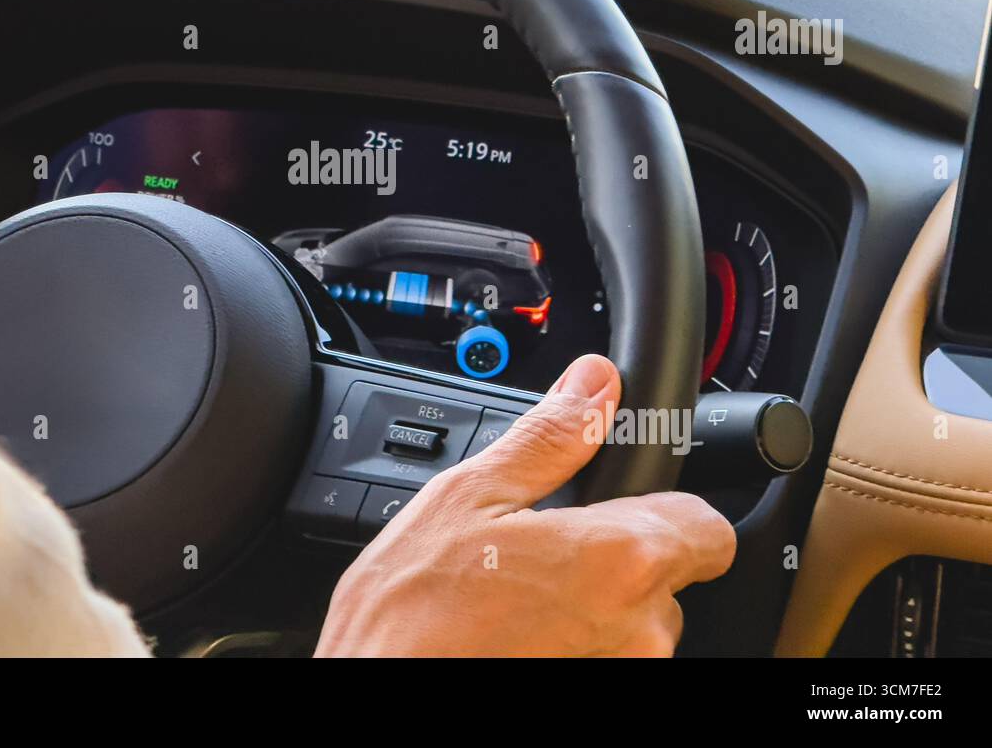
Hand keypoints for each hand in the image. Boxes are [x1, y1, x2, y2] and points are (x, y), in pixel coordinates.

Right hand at [315, 354, 735, 656]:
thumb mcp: (468, 496)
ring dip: (589, 609)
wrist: (376, 691)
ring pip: (632, 628)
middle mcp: (640, 632)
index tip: (618, 502)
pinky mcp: (598, 698)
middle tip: (540, 551)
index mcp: (622, 560)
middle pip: (665, 578)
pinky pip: (603, 658)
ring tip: (515, 599)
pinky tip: (512, 635)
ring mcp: (621, 675)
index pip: (708, 526)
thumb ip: (549, 437)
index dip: (666, 504)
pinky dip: (569, 644)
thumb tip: (593, 386)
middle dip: (612, 559)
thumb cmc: (409, 617)